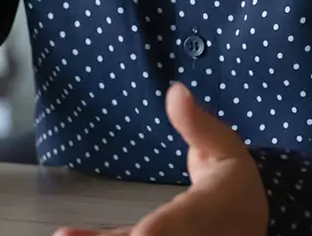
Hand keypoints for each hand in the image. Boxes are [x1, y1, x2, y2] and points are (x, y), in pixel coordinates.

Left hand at [55, 83, 268, 235]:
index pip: (183, 222)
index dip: (161, 231)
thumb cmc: (232, 187)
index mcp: (209, 210)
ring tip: (65, 234)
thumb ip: (200, 125)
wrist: (246, 228)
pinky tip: (67, 234)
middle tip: (77, 232)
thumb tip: (176, 90)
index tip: (142, 235)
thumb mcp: (226, 150)